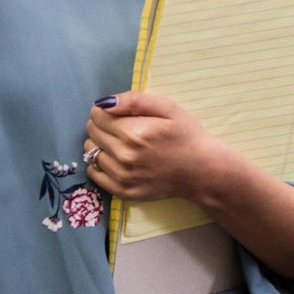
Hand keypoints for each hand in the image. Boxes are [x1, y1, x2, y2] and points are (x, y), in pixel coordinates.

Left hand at [83, 92, 227, 203]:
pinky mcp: (124, 193)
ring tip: (119, 143)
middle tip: (120, 127)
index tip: (117, 114)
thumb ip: (134, 101)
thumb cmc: (186, 135)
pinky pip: (95, 175)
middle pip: (91, 133)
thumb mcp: (167, 107)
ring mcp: (123, 178)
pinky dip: (99, 165)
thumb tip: (104, 103)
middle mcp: (125, 157)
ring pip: (90, 153)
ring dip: (99, 144)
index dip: (104, 111)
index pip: (97, 115)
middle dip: (101, 125)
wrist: (203, 171)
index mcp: (134, 134)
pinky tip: (114, 159)